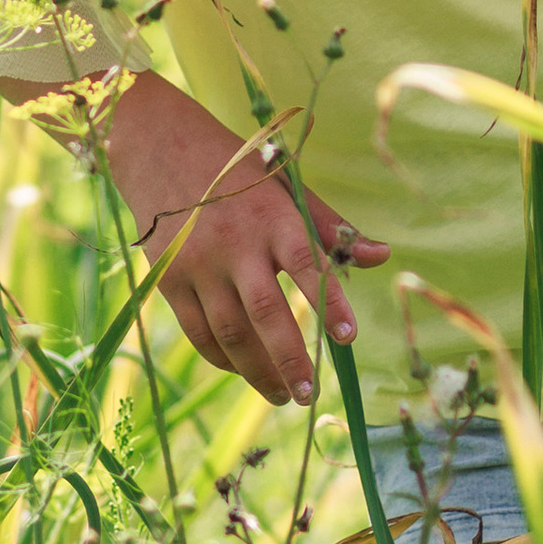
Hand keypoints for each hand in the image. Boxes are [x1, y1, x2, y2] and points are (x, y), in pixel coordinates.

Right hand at [105, 75, 389, 407]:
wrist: (159, 148)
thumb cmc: (235, 170)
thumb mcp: (285, 185)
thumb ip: (330, 228)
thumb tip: (383, 257)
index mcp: (271, 215)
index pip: (306, 262)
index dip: (329, 302)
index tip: (350, 337)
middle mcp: (234, 242)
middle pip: (265, 312)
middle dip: (290, 358)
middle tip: (310, 394)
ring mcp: (197, 263)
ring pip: (230, 332)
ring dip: (258, 371)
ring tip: (284, 395)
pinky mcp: (168, 279)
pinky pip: (199, 332)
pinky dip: (224, 359)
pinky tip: (246, 372)